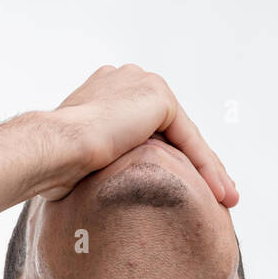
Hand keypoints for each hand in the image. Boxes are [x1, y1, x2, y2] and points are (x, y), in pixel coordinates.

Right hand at [40, 64, 237, 206]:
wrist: (52, 149)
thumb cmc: (53, 165)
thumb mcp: (81, 160)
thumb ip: (100, 160)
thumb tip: (101, 188)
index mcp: (103, 91)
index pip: (148, 127)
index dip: (169, 159)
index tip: (180, 186)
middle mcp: (126, 79)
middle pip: (173, 129)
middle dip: (196, 163)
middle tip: (215, 194)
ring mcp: (142, 83)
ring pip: (185, 135)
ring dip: (207, 169)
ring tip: (225, 199)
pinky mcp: (157, 97)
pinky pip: (189, 139)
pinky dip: (205, 167)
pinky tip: (218, 192)